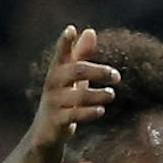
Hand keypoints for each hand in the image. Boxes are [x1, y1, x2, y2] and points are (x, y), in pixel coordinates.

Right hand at [32, 26, 120, 143]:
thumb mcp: (72, 77)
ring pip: (78, 95)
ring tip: (111, 94)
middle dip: (98, 71)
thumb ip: (81, 55)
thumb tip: (90, 31)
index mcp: (57, 71)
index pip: (61, 53)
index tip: (70, 29)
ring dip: (98, 94)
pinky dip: (89, 112)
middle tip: (116, 76)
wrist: (45, 132)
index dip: (64, 42)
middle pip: (76, 71)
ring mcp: (53, 102)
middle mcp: (53, 84)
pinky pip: (74, 115)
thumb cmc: (63, 99)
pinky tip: (101, 110)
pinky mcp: (56, 121)